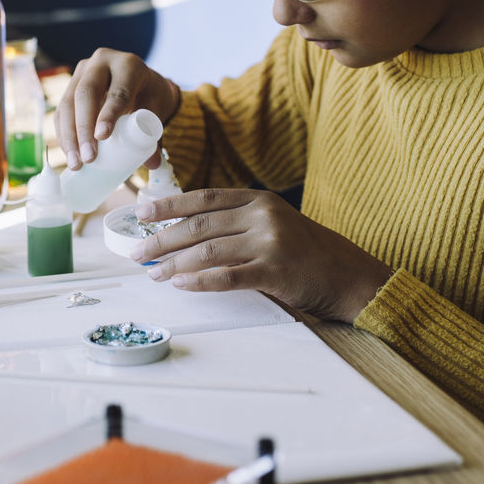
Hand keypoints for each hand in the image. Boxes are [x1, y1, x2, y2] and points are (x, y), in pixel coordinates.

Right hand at [54, 49, 179, 169]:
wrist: (140, 83)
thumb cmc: (149, 95)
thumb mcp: (156, 108)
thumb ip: (154, 133)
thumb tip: (153, 163)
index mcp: (128, 64)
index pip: (117, 90)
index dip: (108, 113)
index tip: (102, 136)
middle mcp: (102, 62)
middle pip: (86, 93)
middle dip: (84, 128)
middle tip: (89, 157)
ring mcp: (82, 72)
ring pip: (68, 103)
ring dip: (69, 136)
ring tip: (76, 163)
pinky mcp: (70, 85)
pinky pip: (61, 111)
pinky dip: (63, 134)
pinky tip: (70, 154)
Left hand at [130, 188, 393, 323]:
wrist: (346, 274)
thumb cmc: (304, 251)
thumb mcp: (272, 223)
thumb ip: (236, 222)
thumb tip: (183, 233)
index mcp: (258, 199)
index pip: (204, 197)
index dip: (170, 205)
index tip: (142, 213)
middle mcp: (262, 215)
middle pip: (199, 225)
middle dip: (162, 238)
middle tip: (137, 251)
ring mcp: (269, 242)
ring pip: (208, 251)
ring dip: (175, 263)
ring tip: (154, 274)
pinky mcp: (275, 272)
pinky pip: (228, 277)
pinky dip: (201, 281)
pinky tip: (182, 285)